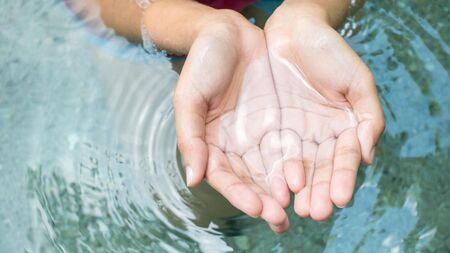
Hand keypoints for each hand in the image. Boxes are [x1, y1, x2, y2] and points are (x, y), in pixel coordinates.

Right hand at [173, 10, 288, 232]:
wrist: (230, 33)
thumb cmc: (203, 63)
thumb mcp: (189, 98)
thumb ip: (190, 138)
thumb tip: (193, 179)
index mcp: (212, 144)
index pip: (226, 177)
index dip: (241, 194)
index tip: (259, 208)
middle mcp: (237, 144)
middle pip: (252, 180)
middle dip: (267, 201)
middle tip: (282, 220)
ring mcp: (260, 133)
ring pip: (274, 168)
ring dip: (287, 191)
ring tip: (301, 209)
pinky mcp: (281, 121)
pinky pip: (292, 145)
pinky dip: (301, 164)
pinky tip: (310, 179)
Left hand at [264, 3, 384, 220]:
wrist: (293, 29)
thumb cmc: (329, 51)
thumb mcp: (357, 80)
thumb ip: (368, 117)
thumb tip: (368, 156)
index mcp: (342, 128)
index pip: (344, 160)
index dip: (343, 178)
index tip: (339, 197)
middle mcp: (318, 137)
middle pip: (319, 170)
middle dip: (318, 193)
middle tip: (314, 212)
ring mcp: (293, 134)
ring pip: (295, 167)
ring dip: (295, 191)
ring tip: (294, 209)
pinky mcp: (270, 128)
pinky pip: (271, 153)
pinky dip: (273, 171)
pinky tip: (274, 188)